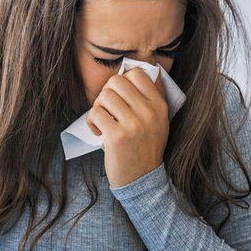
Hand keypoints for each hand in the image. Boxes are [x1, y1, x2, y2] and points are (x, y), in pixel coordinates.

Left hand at [86, 67, 169, 188]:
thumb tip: (132, 72)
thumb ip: (149, 99)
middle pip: (116, 81)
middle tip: (108, 109)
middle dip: (106, 93)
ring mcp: (133, 124)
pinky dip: (92, 121)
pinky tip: (98, 131)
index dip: (123, 81)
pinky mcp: (117, 136)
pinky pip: (95, 113)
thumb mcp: (158, 122)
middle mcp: (148, 112)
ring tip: (103, 121)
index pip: (138, 73)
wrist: (142, 179)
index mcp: (159, 105)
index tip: (120, 96)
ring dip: (98, 107)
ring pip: (104, 96)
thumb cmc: (144, 147)